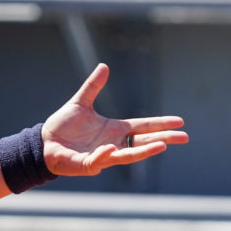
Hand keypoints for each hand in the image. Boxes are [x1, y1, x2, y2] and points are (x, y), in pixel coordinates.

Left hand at [42, 64, 187, 176]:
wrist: (45, 142)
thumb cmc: (64, 126)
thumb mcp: (80, 103)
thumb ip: (93, 86)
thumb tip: (104, 66)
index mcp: (114, 129)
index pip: (142, 126)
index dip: (160, 124)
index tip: (180, 121)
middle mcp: (114, 143)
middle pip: (143, 141)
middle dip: (164, 139)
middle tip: (185, 137)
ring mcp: (103, 155)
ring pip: (128, 155)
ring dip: (144, 150)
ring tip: (162, 146)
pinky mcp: (89, 164)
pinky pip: (100, 160)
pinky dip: (106, 154)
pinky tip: (112, 148)